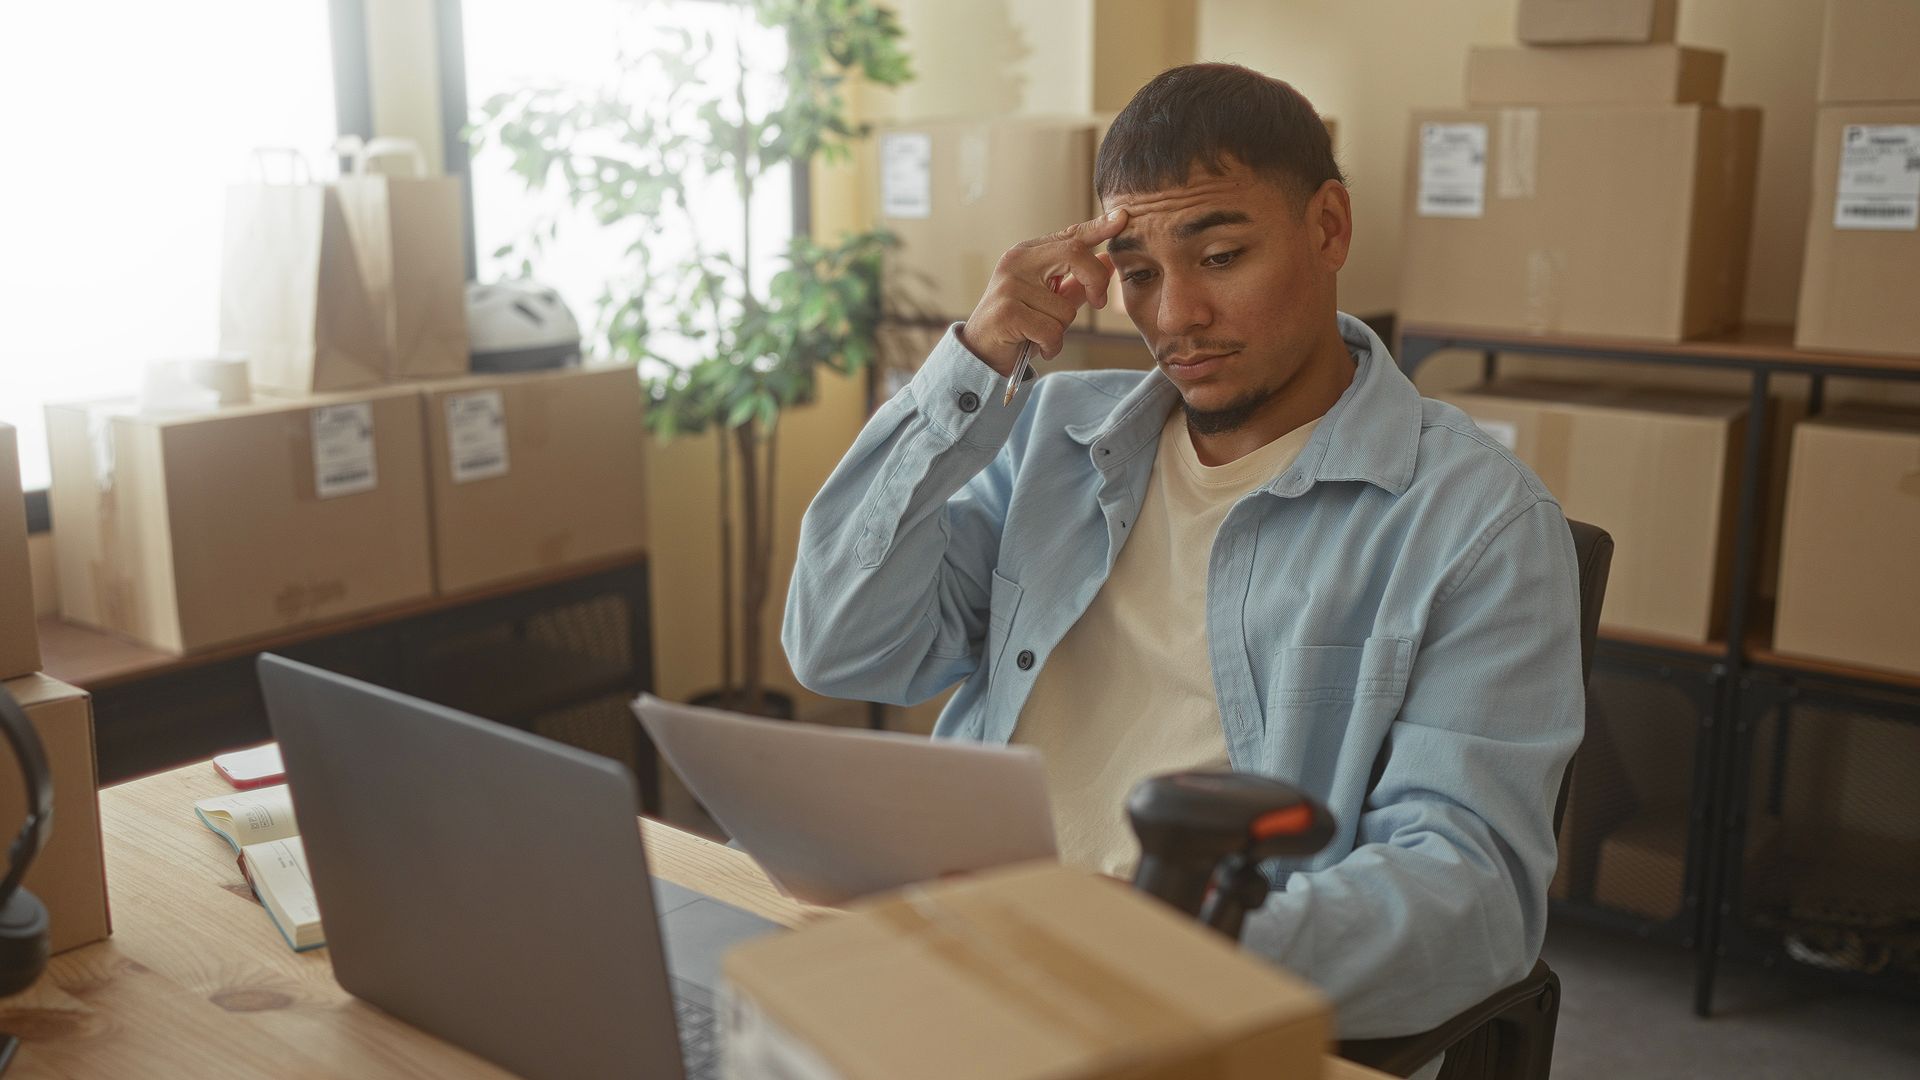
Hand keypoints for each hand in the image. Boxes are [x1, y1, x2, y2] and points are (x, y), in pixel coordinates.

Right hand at [959, 209, 1128, 375]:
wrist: (981, 351)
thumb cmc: (1019, 324)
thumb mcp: (1051, 299)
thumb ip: (1078, 281)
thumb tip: (1108, 260)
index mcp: (1028, 253)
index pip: (1070, 236)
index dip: (1099, 227)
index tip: (1124, 217)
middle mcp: (1017, 262)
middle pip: (1075, 255)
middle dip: (1095, 282)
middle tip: (1097, 302)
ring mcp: (1009, 285)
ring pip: (1065, 308)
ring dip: (1060, 331)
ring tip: (1040, 334)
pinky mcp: (1006, 312)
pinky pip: (1051, 331)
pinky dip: (1050, 346)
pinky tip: (1036, 347)